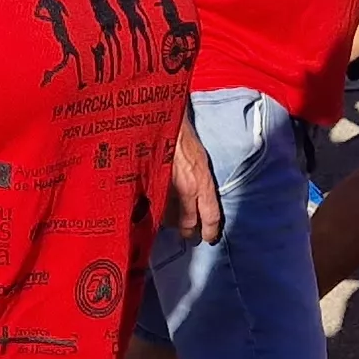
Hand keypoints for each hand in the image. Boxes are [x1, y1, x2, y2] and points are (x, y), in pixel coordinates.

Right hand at [165, 122, 223, 245]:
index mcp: (202, 182)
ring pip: (168, 218)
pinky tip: (155, 210)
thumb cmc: (182, 134)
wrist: (161, 119)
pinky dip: (155, 211)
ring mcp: (165, 189)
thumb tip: (200, 198)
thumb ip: (202, 181)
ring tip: (172, 223)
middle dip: (189, 232)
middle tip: (189, 235)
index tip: (209, 238)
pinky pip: (153, 207)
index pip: (211, 216)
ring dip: (171, 222)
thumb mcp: (200, 158)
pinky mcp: (148, 186)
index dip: (210, 231)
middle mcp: (186, 189)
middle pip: (188, 223)